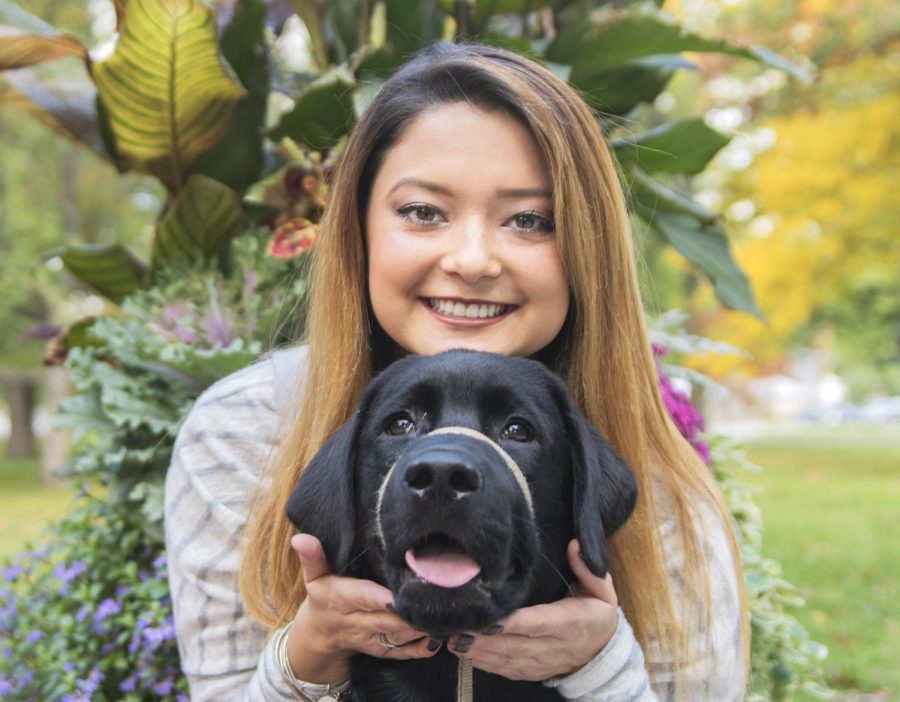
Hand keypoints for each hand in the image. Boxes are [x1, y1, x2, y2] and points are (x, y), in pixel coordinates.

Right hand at [286, 534, 440, 683]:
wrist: (319, 635)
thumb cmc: (322, 597)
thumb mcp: (314, 576)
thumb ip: (313, 556)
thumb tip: (300, 538)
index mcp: (342, 598)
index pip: (362, 597)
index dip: (379, 598)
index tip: (396, 595)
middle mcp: (357, 621)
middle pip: (385, 620)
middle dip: (407, 613)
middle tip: (433, 599)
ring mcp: (371, 639)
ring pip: (397, 637)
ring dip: (419, 628)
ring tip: (442, 614)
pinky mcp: (382, 650)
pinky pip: (402, 653)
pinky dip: (421, 648)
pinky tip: (438, 639)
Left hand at [446, 539, 618, 680]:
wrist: (604, 653)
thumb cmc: (598, 614)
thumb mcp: (603, 590)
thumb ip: (587, 568)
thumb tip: (573, 544)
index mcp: (571, 623)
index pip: (538, 623)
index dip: (513, 623)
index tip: (489, 619)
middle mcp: (555, 647)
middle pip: (516, 645)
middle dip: (485, 639)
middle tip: (457, 629)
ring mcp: (543, 662)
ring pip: (508, 660)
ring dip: (480, 652)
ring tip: (453, 641)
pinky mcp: (534, 671)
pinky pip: (508, 670)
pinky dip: (486, 664)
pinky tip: (467, 655)